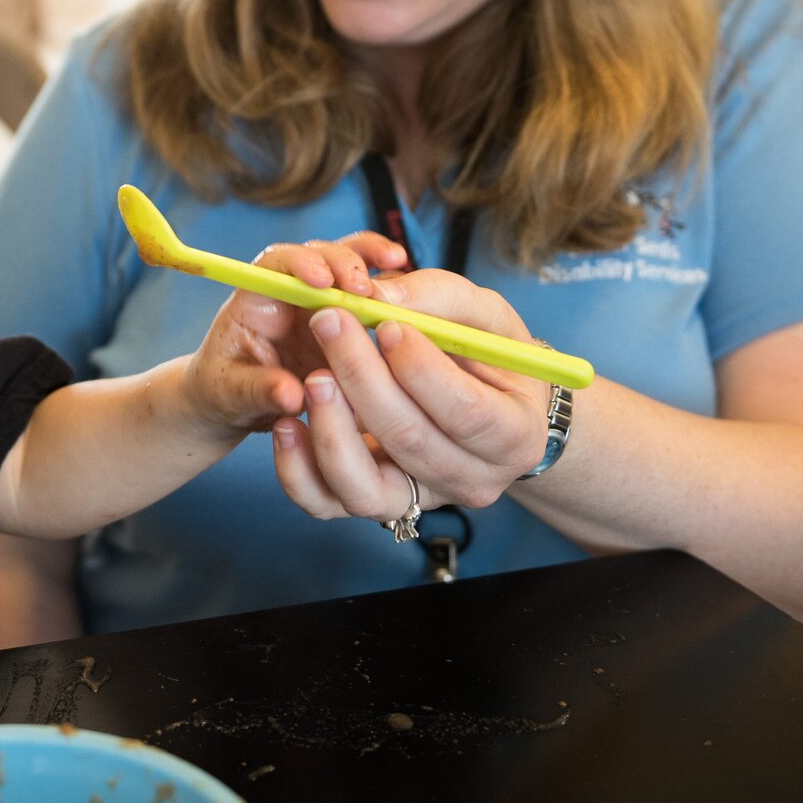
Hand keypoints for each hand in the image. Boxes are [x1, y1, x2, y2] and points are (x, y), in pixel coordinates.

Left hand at [182, 231, 409, 436]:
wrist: (235, 405)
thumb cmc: (225, 392)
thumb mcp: (232, 396)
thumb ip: (261, 391)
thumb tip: (293, 396)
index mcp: (256, 300)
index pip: (276, 263)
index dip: (300, 263)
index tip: (321, 280)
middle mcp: (290, 292)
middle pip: (320, 255)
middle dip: (344, 262)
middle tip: (365, 288)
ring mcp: (319, 304)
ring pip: (349, 266)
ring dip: (374, 262)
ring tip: (398, 264)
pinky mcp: (343, 321)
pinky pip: (369, 296)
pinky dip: (389, 288)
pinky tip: (411, 292)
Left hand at [267, 262, 556, 521]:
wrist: (486, 404)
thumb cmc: (488, 355)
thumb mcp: (485, 316)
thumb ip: (439, 298)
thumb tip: (378, 298)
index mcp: (516, 435)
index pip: (467, 412)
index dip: (421, 370)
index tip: (386, 326)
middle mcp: (473, 480)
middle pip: (410, 441)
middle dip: (362, 378)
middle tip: (329, 322)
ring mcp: (420, 499)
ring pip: (364, 487)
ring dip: (330, 429)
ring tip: (312, 376)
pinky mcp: (375, 503)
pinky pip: (327, 503)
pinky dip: (297, 470)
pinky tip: (287, 423)